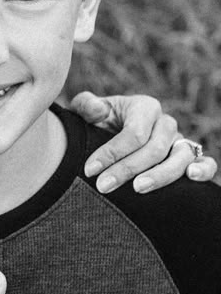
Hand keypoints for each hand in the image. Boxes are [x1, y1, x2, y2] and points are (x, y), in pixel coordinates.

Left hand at [69, 91, 217, 192]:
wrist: (112, 134)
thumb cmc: (99, 123)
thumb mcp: (88, 111)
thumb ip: (87, 106)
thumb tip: (98, 110)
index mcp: (144, 108)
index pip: (133, 132)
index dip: (111, 152)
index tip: (89, 170)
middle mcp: (166, 123)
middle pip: (154, 148)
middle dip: (127, 169)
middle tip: (103, 186)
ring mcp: (180, 141)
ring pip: (180, 157)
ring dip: (161, 175)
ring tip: (138, 188)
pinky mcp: (190, 158)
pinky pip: (206, 162)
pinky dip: (203, 169)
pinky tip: (190, 178)